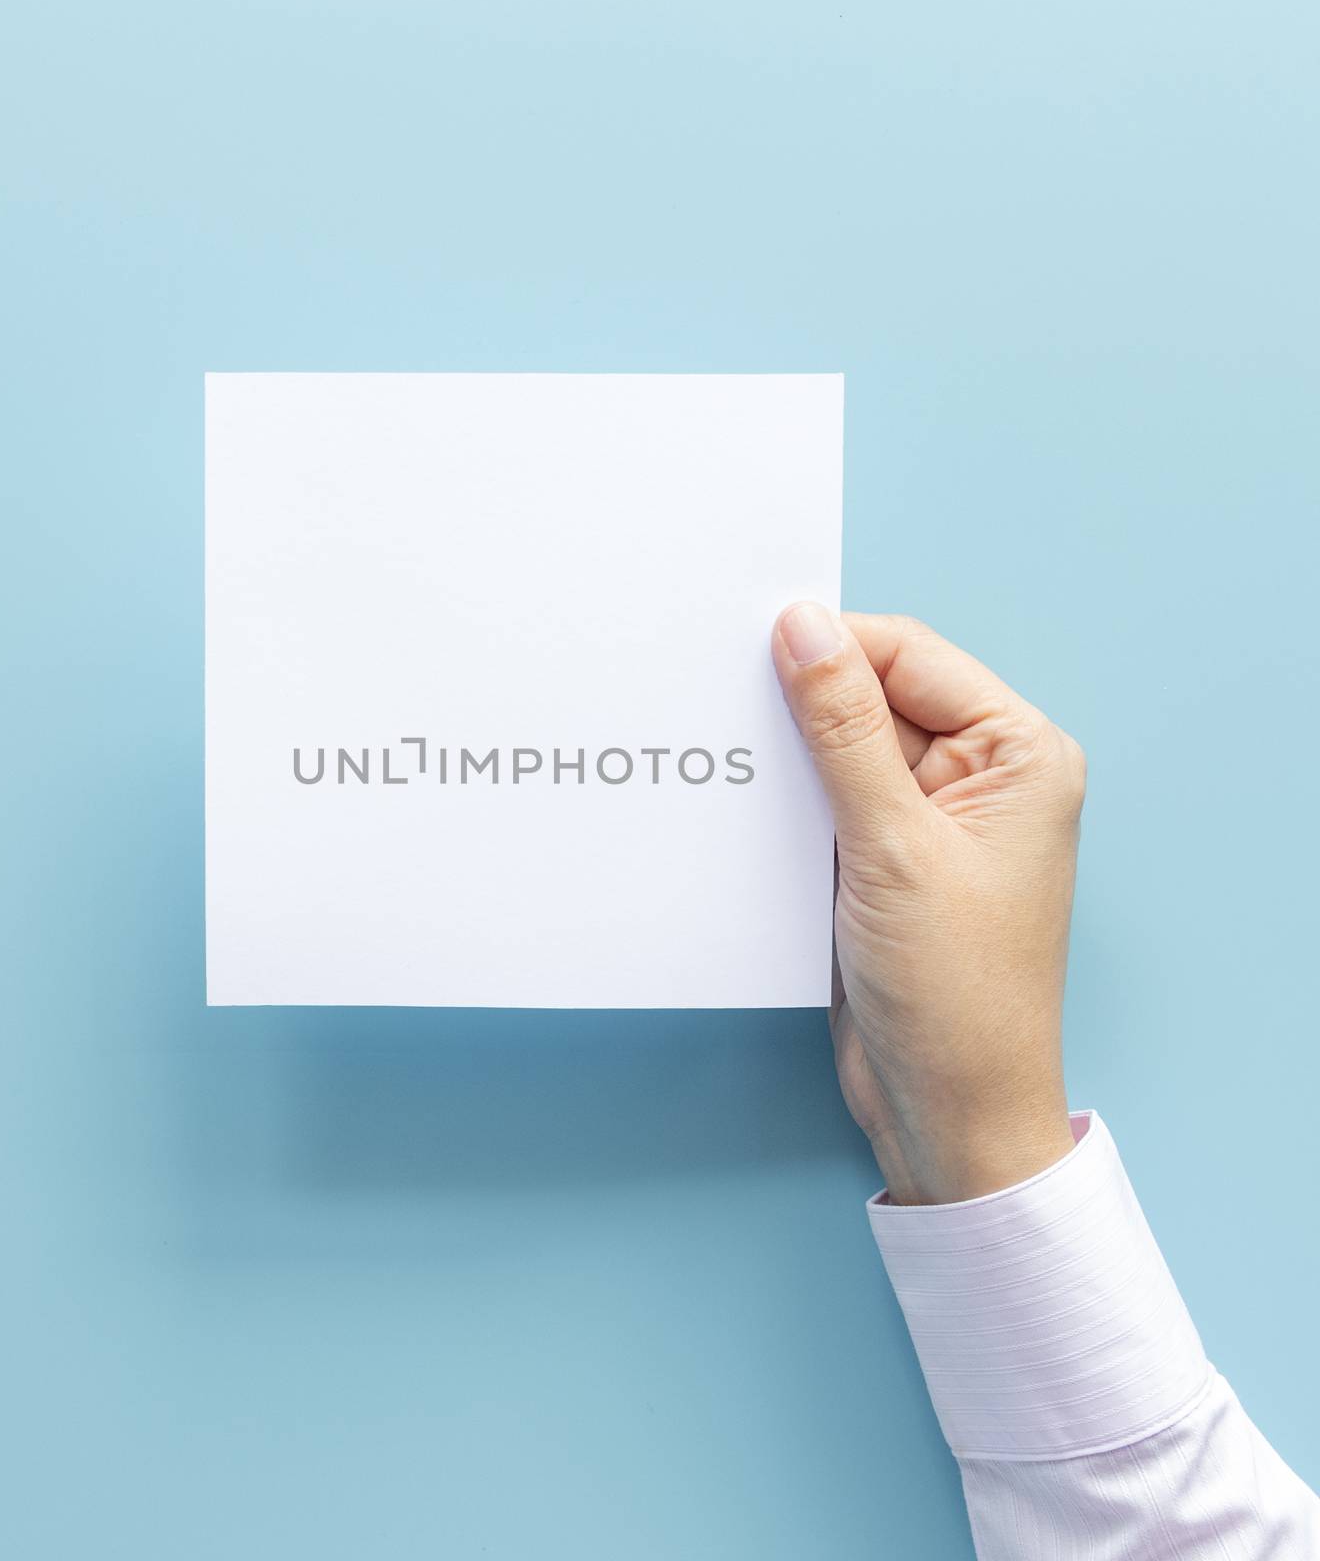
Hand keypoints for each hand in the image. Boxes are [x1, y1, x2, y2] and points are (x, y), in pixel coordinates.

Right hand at [771, 605, 1083, 1204]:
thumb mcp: (893, 845)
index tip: (746, 644)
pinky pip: (827, 805)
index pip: (910, 656)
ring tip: (724, 761)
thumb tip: (802, 626)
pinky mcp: (886, 863)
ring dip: (786, 759)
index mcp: (1018, 754)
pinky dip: (785, 805)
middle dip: (801, 705)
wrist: (947, 1112)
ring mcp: (930, 822)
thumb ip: (843, 730)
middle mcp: (981, 777)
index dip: (831, 645)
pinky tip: (739, 810)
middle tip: (721, 704)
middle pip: (873, 698)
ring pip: (841, 752)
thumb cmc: (955, 990)